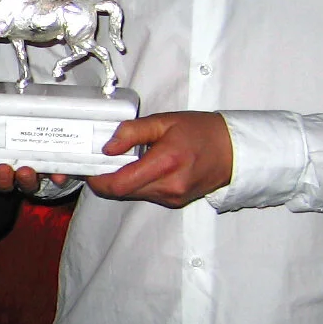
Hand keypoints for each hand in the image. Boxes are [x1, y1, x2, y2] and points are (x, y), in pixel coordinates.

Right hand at [0, 95, 68, 194]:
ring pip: (26, 185)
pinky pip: (56, 176)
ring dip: (25, 181)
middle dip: (1, 179)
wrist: (36, 110)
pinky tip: (58, 173)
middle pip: (2, 183)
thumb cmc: (3, 113)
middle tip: (3, 169)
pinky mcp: (53, 169)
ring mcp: (31, 172)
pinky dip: (57, 176)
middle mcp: (9, 170)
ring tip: (26, 170)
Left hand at [85, 110, 232, 207]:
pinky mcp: (176, 201)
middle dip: (108, 178)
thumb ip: (132, 132)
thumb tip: (108, 147)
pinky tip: (146, 167)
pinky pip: (147, 195)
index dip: (97, 179)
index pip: (118, 184)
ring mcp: (172, 197)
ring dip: (124, 180)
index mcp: (165, 163)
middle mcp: (168, 186)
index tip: (89, 168)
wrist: (233, 150)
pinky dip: (139, 183)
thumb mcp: (165, 121)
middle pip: (122, 191)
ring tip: (128, 160)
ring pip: (133, 194)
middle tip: (103, 160)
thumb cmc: (202, 132)